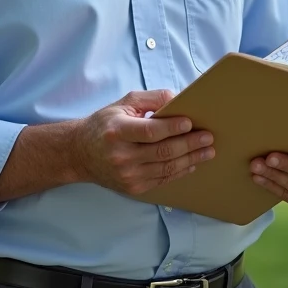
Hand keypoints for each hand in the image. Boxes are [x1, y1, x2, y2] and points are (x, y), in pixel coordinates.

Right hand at [72, 90, 215, 195]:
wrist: (80, 154)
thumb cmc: (105, 124)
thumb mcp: (123, 103)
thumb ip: (151, 99)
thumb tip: (178, 99)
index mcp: (117, 131)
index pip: (150, 131)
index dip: (172, 127)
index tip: (190, 122)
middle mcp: (121, 155)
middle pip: (162, 151)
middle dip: (189, 144)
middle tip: (208, 137)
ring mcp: (127, 175)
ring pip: (166, 168)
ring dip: (190, 159)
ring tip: (207, 151)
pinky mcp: (132, 188)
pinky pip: (162, 180)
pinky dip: (180, 171)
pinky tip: (192, 163)